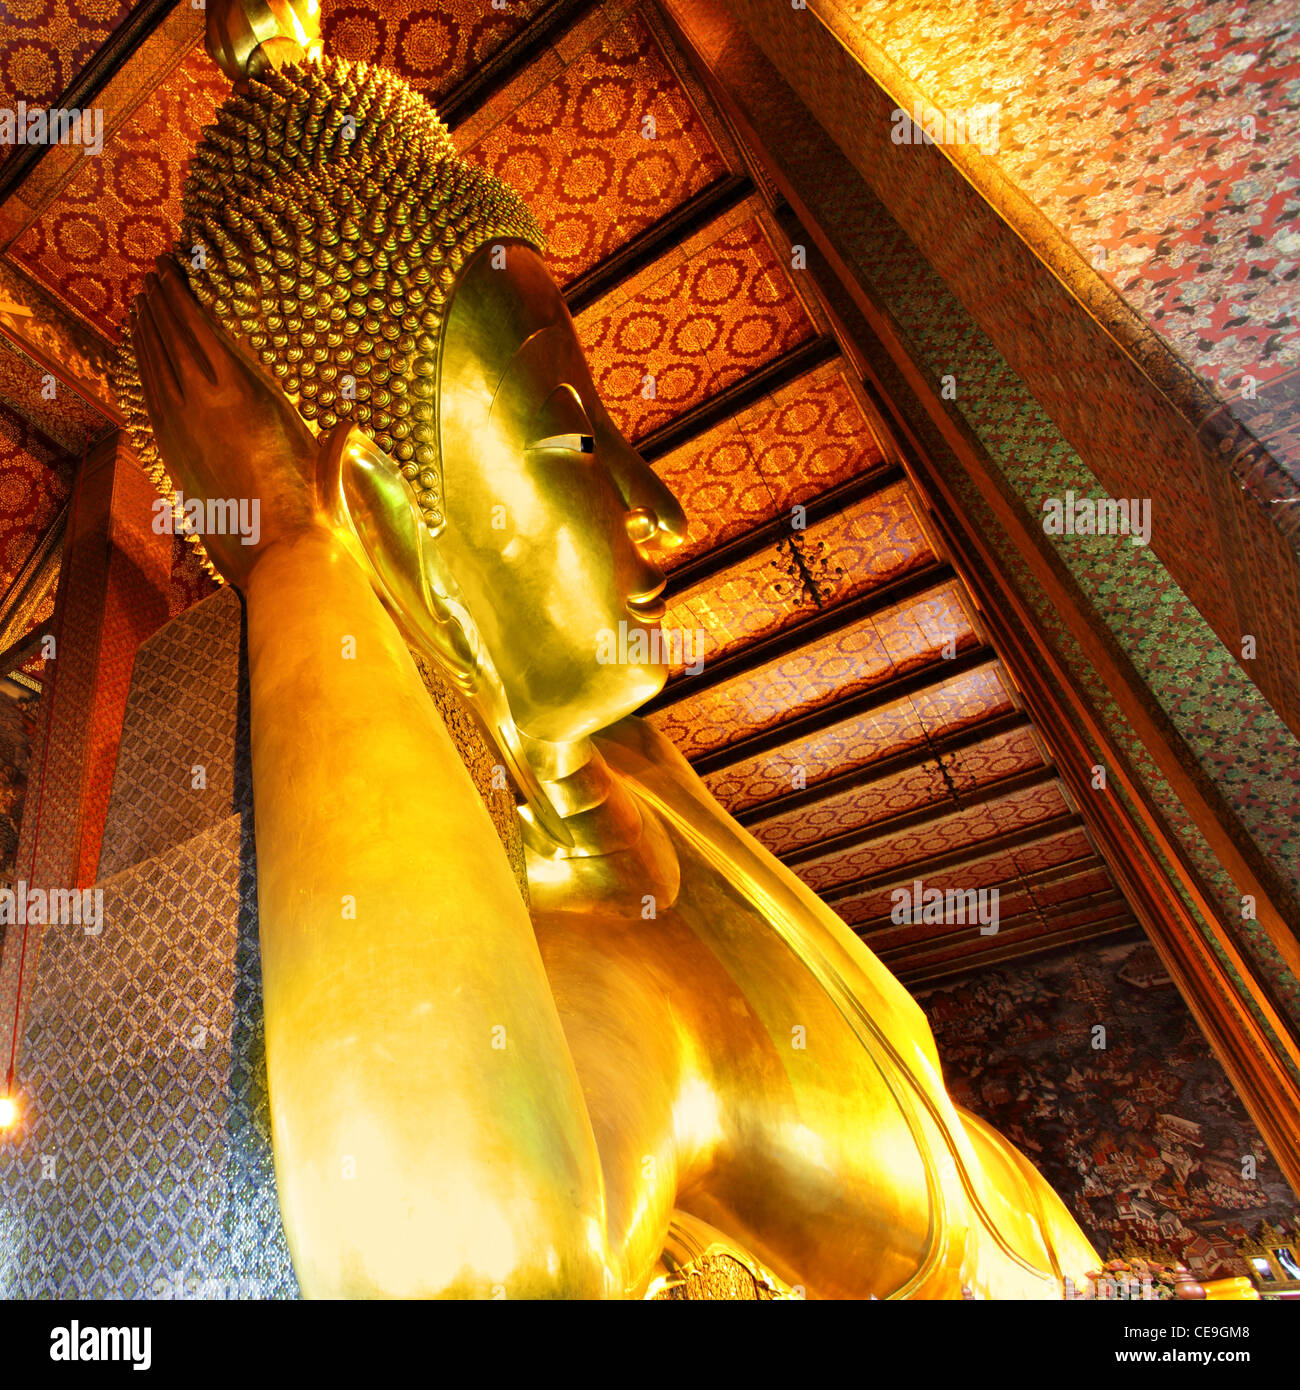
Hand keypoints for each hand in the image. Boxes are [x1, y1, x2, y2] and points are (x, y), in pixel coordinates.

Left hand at [130, 255, 321, 586]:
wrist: (282, 556)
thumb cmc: (313, 510)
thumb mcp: (328, 464)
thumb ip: (334, 441)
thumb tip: (350, 424)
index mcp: (246, 395)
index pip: (202, 329)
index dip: (184, 296)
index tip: (173, 270)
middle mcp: (206, 406)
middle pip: (173, 338)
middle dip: (162, 303)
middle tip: (155, 275)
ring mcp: (182, 431)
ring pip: (153, 365)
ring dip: (146, 331)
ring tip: (142, 303)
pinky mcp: (172, 455)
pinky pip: (149, 398)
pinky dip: (142, 369)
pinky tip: (140, 356)